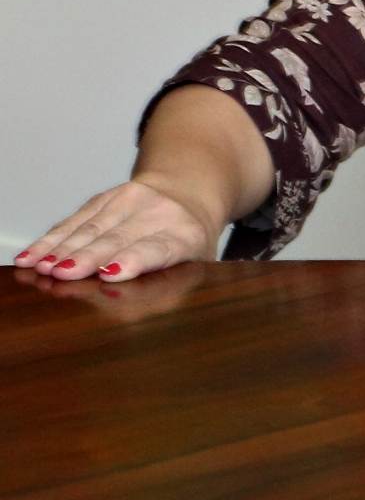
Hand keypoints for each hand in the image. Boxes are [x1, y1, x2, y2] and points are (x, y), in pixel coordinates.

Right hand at [14, 177, 218, 282]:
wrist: (187, 195)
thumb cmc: (187, 241)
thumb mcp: (196, 265)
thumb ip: (173, 283)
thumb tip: (138, 304)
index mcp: (185, 236)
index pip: (157, 249)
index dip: (133, 260)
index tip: (111, 273)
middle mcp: (158, 213)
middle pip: (117, 239)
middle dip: (88, 257)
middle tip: (63, 274)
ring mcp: (131, 201)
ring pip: (91, 227)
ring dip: (63, 248)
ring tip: (42, 266)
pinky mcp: (107, 196)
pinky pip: (75, 219)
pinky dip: (51, 238)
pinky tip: (33, 255)